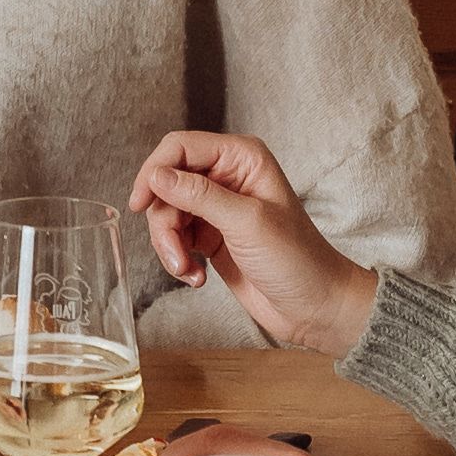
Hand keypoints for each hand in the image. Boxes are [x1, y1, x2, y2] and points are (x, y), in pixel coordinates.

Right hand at [129, 131, 377, 361]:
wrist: (315, 307)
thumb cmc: (297, 259)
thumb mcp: (246, 223)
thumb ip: (199, 196)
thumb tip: (157, 175)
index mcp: (241, 158)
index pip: (181, 148)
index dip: (155, 171)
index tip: (139, 203)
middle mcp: (227, 177)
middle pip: (168, 184)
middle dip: (164, 221)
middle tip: (175, 254)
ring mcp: (218, 208)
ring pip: (167, 214)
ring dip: (169, 246)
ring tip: (187, 271)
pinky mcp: (211, 237)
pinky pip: (176, 238)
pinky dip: (178, 259)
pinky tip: (196, 277)